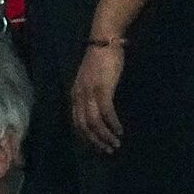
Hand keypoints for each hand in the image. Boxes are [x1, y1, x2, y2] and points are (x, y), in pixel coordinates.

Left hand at [72, 38, 124, 154]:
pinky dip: (112, 123)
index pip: (76, 122)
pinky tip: (119, 130)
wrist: (103, 43)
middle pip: (83, 125)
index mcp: (75, 95)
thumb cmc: (100, 61)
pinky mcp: (102, 88)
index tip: (96, 147)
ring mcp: (89, 92)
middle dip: (95, 141)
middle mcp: (78, 95)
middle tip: (108, 150)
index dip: (85, 137)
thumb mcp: (91, 81)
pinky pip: (106, 111)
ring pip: (94, 121)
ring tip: (116, 144)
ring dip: (105, 135)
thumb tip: (99, 112)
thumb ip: (91, 96)